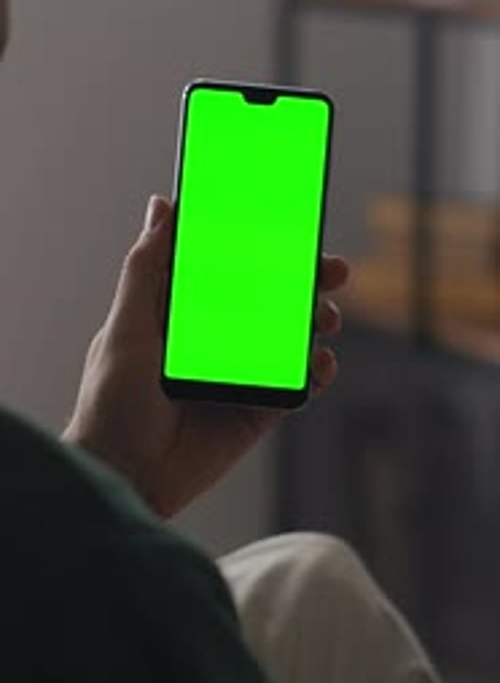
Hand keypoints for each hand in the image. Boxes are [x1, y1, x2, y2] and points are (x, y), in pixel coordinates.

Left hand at [63, 196, 348, 518]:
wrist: (125, 476)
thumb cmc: (111, 402)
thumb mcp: (126, 327)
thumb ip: (147, 269)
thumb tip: (162, 207)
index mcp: (181, 314)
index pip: (228, 270)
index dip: (259, 248)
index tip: (289, 225)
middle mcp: (214, 341)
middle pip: (268, 301)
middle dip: (302, 282)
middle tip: (331, 270)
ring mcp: (238, 375)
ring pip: (289, 339)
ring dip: (315, 322)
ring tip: (327, 317)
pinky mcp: (256, 412)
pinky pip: (296, 386)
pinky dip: (317, 372)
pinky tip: (322, 362)